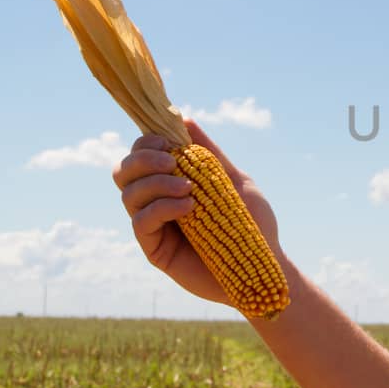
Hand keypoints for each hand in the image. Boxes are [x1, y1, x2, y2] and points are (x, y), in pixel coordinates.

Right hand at [112, 119, 283, 304]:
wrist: (265, 267)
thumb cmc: (254, 225)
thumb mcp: (234, 181)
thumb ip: (209, 154)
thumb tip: (185, 120)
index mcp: (172, 183)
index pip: (140, 156)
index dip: (146, 143)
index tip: (169, 140)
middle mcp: (156, 202)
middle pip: (123, 172)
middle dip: (143, 159)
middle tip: (173, 162)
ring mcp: (154, 227)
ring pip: (128, 194)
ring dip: (156, 183)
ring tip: (190, 188)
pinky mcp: (155, 250)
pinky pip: (141, 222)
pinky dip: (161, 208)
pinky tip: (189, 207)